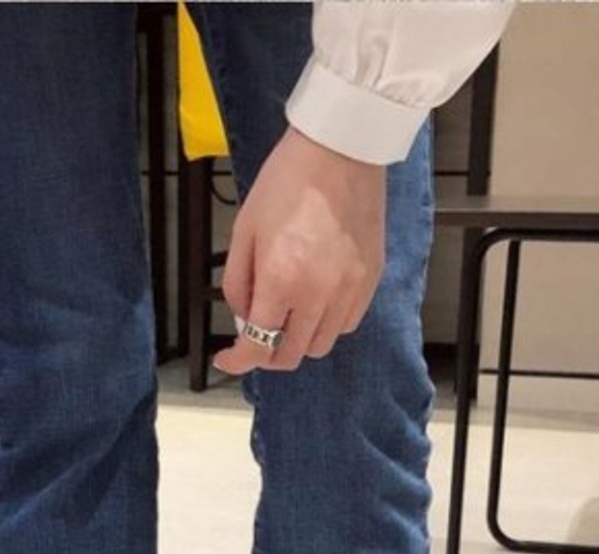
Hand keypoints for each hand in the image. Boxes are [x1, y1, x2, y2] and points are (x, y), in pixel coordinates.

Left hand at [215, 127, 385, 375]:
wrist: (341, 147)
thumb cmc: (288, 179)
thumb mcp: (245, 229)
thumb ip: (238, 282)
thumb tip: (244, 318)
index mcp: (281, 279)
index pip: (258, 345)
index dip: (238, 360)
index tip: (228, 358)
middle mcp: (318, 293)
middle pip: (291, 355)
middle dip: (267, 353)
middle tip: (256, 336)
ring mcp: (349, 289)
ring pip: (321, 345)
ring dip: (299, 340)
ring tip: (288, 314)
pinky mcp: (370, 279)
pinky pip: (346, 324)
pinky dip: (327, 324)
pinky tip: (315, 301)